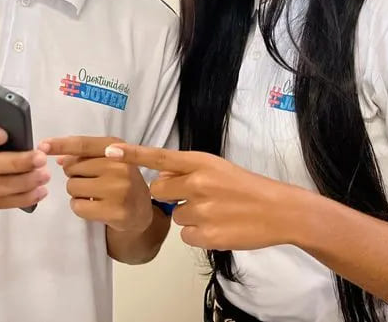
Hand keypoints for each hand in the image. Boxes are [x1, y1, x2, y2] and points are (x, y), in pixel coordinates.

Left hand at [40, 136, 153, 232]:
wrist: (140, 210)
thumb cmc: (119, 180)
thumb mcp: (108, 160)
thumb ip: (84, 156)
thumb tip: (58, 157)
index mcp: (116, 147)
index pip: (83, 144)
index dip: (61, 144)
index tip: (42, 145)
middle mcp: (119, 165)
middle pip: (72, 167)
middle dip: (75, 175)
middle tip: (92, 181)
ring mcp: (119, 189)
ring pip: (72, 187)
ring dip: (76, 192)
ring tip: (94, 194)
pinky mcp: (115, 211)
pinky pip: (78, 206)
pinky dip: (79, 207)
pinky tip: (94, 207)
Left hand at [104, 143, 308, 249]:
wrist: (278, 210)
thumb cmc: (247, 187)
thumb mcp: (217, 167)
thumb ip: (189, 169)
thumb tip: (161, 174)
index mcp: (201, 162)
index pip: (160, 156)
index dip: (132, 154)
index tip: (109, 151)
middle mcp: (198, 183)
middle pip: (158, 190)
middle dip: (169, 195)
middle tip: (194, 197)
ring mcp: (202, 210)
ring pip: (173, 215)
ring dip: (188, 216)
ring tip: (214, 213)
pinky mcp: (206, 236)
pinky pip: (185, 236)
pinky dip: (197, 234)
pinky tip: (217, 227)